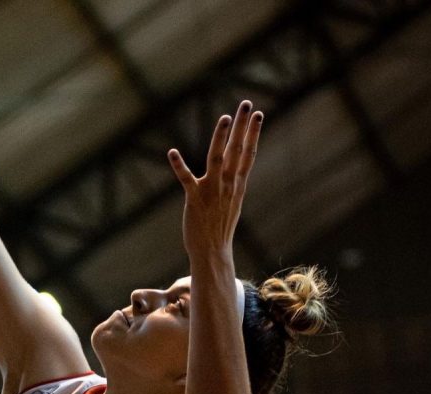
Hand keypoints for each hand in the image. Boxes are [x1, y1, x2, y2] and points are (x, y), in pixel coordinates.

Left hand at [167, 100, 262, 258]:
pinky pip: (186, 179)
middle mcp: (228, 185)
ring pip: (218, 159)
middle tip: (248, 103)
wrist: (212, 251)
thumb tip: (237, 167)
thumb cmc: (219, 226)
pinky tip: (172, 152)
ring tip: (225, 118)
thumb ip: (234, 182)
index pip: (248, 154)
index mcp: (238, 185)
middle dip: (243, 126)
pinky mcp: (194, 198)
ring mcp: (212, 190)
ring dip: (221, 138)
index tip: (259, 114)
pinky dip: (179, 165)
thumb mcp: (232, 201)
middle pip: (238, 150)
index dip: (253, 133)